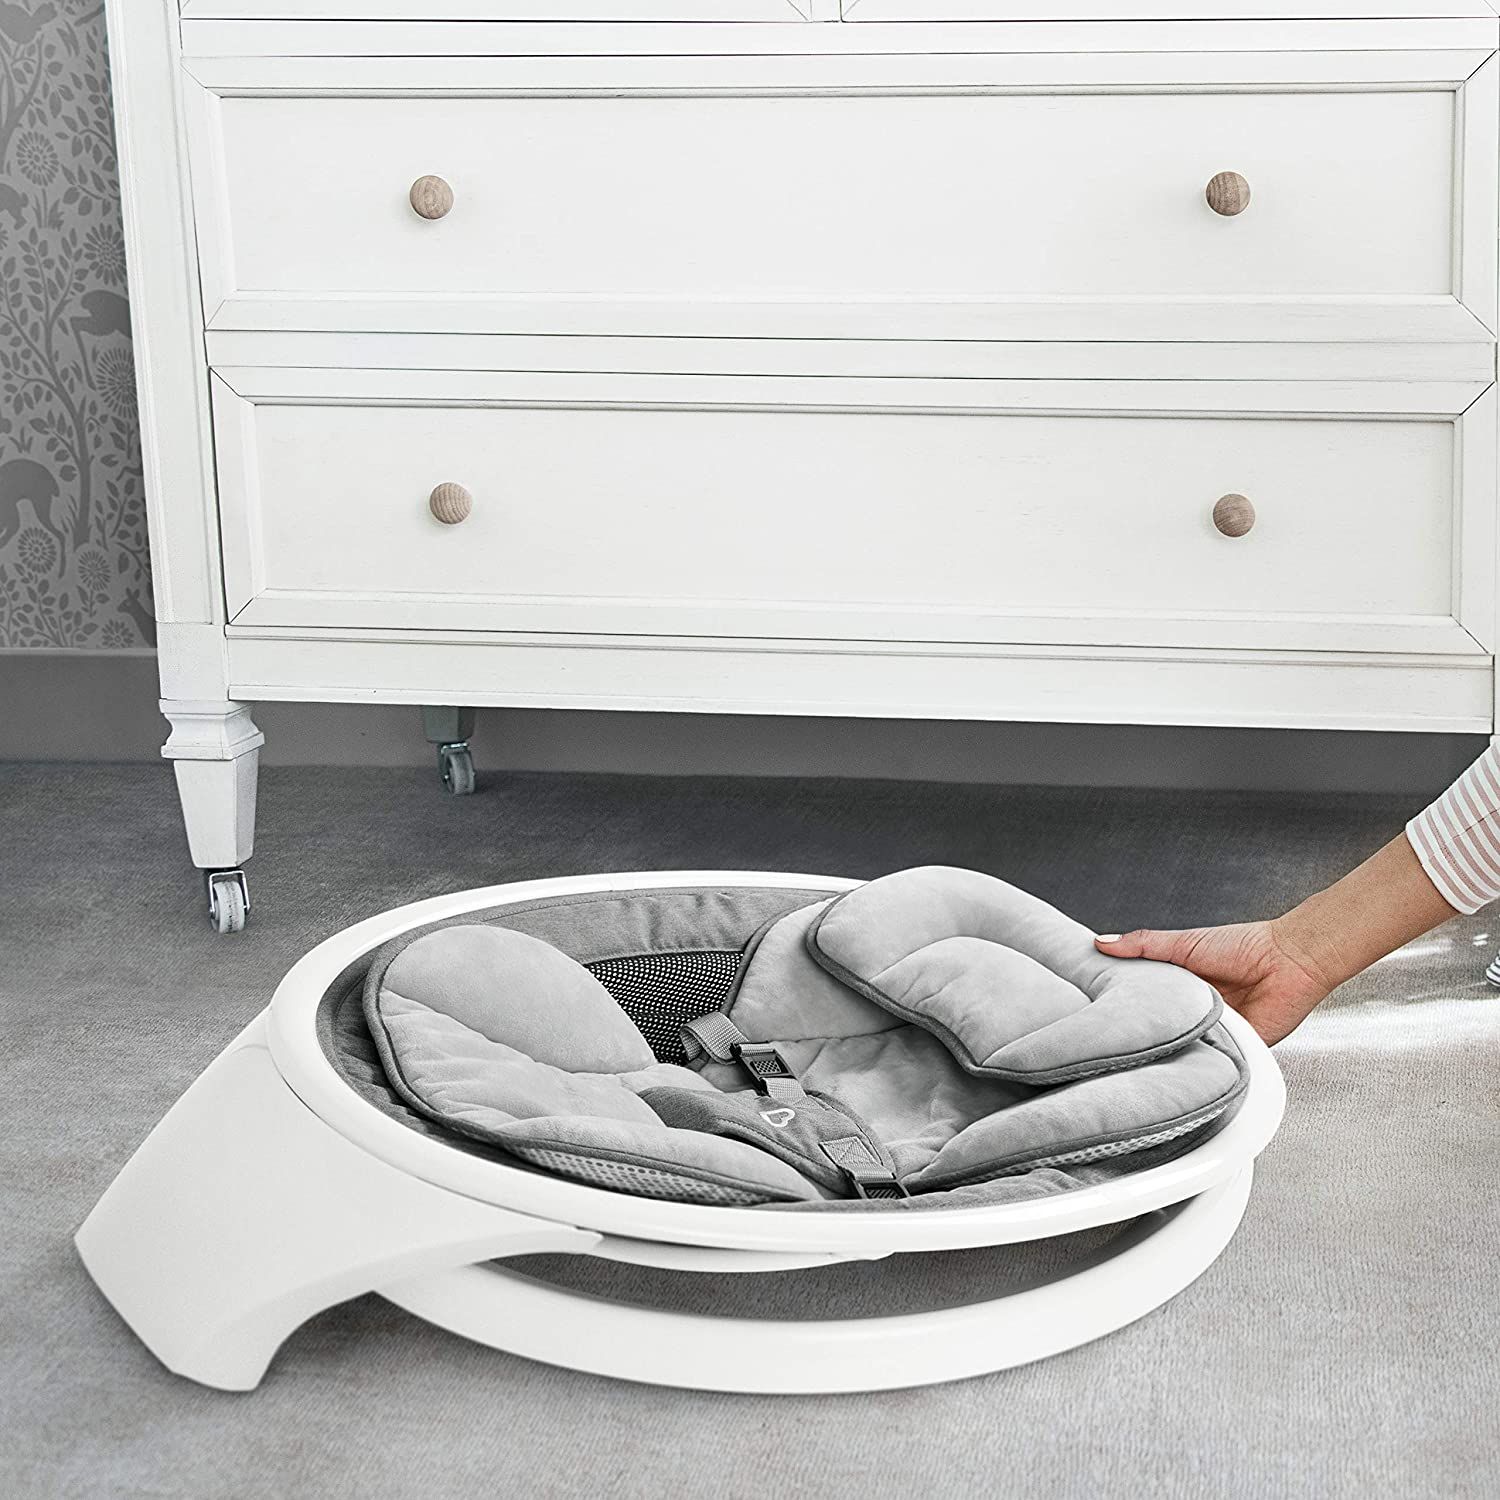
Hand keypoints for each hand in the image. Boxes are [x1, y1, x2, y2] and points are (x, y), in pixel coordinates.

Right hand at [1094, 920, 1333, 1044]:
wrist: (1288, 960)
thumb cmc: (1242, 946)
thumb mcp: (1182, 944)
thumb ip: (1143, 946)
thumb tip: (1100, 943)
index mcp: (1182, 990)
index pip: (1147, 1004)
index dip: (1125, 1010)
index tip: (1095, 1015)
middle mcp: (1197, 1014)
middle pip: (1164, 1029)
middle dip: (1146, 1036)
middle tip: (1114, 1043)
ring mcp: (1217, 1033)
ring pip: (1187, 1047)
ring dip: (1174, 1049)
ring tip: (1145, 1056)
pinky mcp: (1240, 1050)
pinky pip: (1215, 1060)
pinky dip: (1203, 1061)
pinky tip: (1186, 1060)